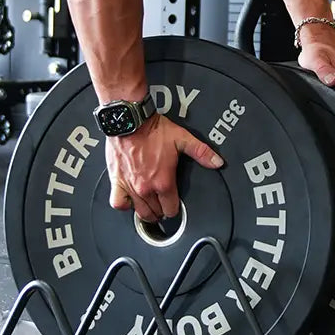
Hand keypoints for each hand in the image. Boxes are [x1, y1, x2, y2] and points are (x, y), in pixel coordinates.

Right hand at [106, 112, 223, 222]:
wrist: (130, 121)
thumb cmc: (152, 130)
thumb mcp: (182, 138)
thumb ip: (201, 152)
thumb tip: (217, 162)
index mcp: (163, 181)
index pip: (171, 209)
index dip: (174, 208)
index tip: (174, 204)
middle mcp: (146, 188)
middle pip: (156, 213)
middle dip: (161, 210)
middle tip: (163, 205)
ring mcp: (131, 186)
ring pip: (140, 212)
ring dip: (146, 211)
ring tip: (150, 207)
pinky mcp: (117, 181)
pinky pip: (119, 203)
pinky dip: (124, 205)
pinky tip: (129, 200)